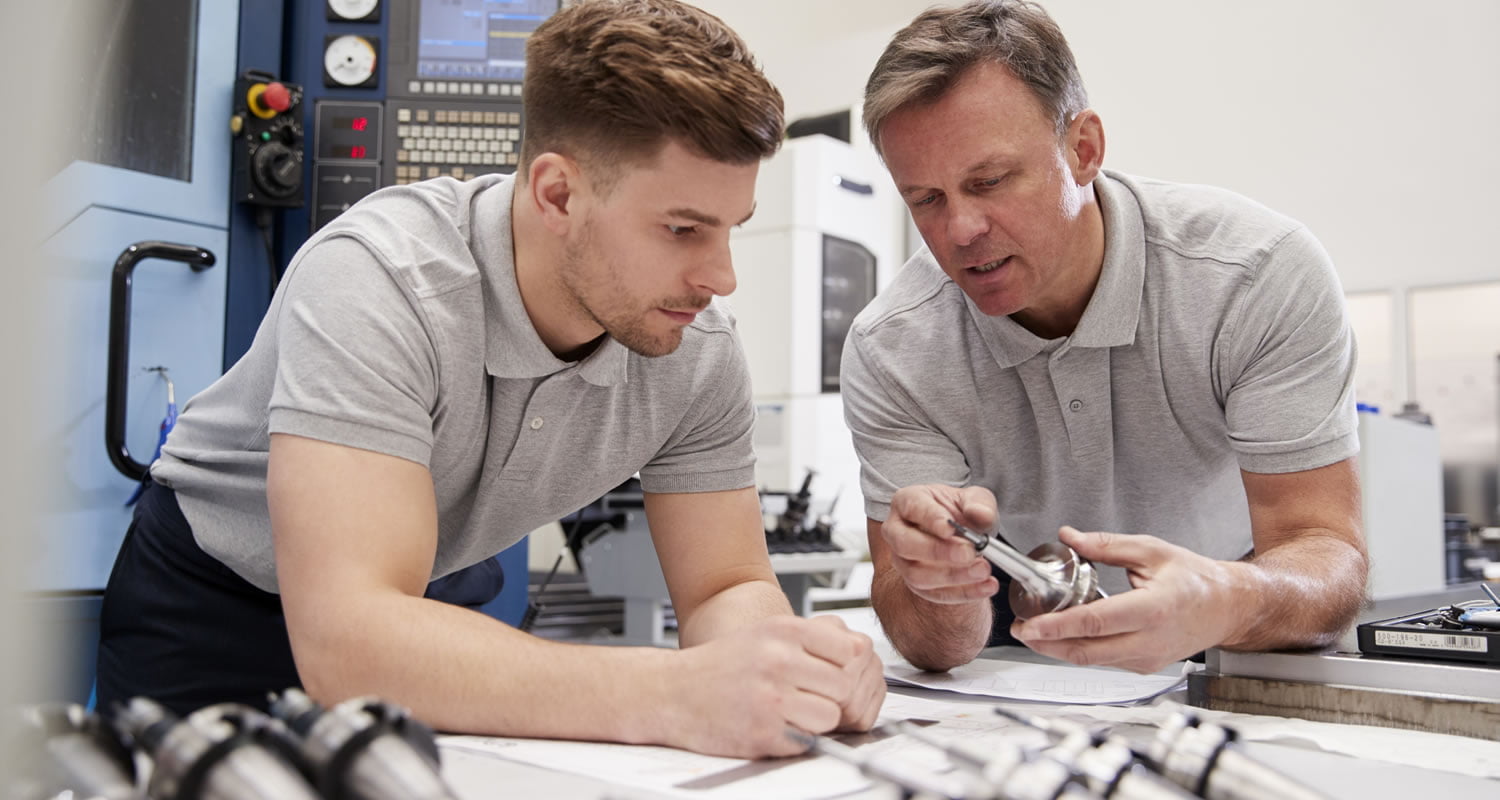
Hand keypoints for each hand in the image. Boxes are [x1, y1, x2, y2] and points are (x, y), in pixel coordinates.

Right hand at [669, 615, 883, 757]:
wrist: (672, 692)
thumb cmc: (722, 665)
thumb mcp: (766, 634)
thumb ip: (811, 640)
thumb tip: (860, 651)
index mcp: (783, 630)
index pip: (851, 648)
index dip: (846, 665)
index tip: (832, 673)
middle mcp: (778, 660)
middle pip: (844, 685)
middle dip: (833, 696)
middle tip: (812, 698)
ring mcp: (770, 698)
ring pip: (830, 716)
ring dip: (818, 720)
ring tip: (794, 713)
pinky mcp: (763, 732)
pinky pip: (806, 740)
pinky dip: (797, 738)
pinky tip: (775, 725)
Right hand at [882, 484, 1000, 604]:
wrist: (963, 538)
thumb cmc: (961, 512)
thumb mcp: (975, 499)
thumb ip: (980, 504)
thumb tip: (980, 514)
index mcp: (907, 501)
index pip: (912, 508)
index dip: (930, 518)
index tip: (950, 528)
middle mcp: (897, 531)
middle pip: (905, 544)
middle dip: (938, 551)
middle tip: (969, 553)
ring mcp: (902, 560)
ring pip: (916, 574)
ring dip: (952, 576)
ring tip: (982, 570)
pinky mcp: (916, 584)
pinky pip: (934, 594)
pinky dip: (963, 593)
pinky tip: (986, 586)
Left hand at [1010, 526, 1244, 672]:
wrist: (1227, 607)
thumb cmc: (1196, 579)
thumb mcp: (1151, 550)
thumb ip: (1106, 545)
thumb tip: (1070, 536)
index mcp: (1152, 609)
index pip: (1095, 623)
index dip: (1058, 626)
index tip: (1030, 624)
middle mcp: (1149, 640)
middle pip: (1087, 652)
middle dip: (1047, 644)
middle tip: (1021, 629)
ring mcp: (1147, 659)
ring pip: (1093, 660)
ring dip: (1059, 648)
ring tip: (1034, 632)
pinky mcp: (1144, 666)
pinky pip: (1105, 661)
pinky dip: (1080, 650)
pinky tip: (1063, 636)